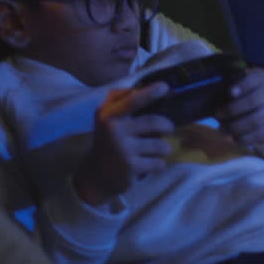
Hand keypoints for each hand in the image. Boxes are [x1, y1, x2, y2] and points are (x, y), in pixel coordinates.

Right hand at [75, 83, 175, 205]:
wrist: (95, 176)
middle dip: (167, 126)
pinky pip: (159, 163)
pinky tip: (146, 165)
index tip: (165, 86)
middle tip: (168, 128)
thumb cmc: (109, 144)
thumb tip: (153, 90)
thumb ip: (125, 106)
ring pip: (161, 145)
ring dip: (162, 149)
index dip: (150, 93)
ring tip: (152, 151)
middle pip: (155, 122)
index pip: (132, 101)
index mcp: (108, 115)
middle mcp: (114, 130)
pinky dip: (157, 164)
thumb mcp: (109, 121)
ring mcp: (123, 149)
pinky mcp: (131, 167)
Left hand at [215, 68, 263, 145]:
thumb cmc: (242, 97)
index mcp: (261, 77)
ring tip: (222, 130)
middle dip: (234, 109)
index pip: (256, 77)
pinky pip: (262, 134)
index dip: (243, 85)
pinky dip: (245, 138)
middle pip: (255, 100)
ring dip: (236, 127)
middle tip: (218, 115)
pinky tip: (233, 139)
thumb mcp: (236, 89)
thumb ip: (229, 92)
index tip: (230, 93)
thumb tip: (219, 98)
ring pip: (257, 120)